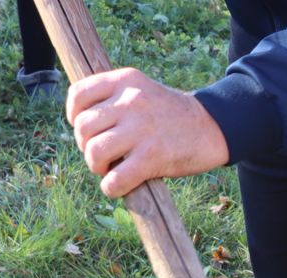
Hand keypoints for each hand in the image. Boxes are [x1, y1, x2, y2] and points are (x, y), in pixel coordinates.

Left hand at [66, 68, 228, 197]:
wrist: (212, 127)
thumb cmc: (171, 115)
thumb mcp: (142, 91)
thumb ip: (114, 99)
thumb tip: (82, 126)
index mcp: (126, 80)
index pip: (78, 94)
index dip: (74, 116)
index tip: (86, 129)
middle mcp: (131, 101)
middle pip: (83, 128)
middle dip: (86, 146)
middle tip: (103, 154)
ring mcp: (141, 129)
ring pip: (94, 152)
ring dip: (97, 167)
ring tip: (111, 169)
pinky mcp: (152, 156)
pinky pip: (115, 179)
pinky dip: (111, 188)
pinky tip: (119, 186)